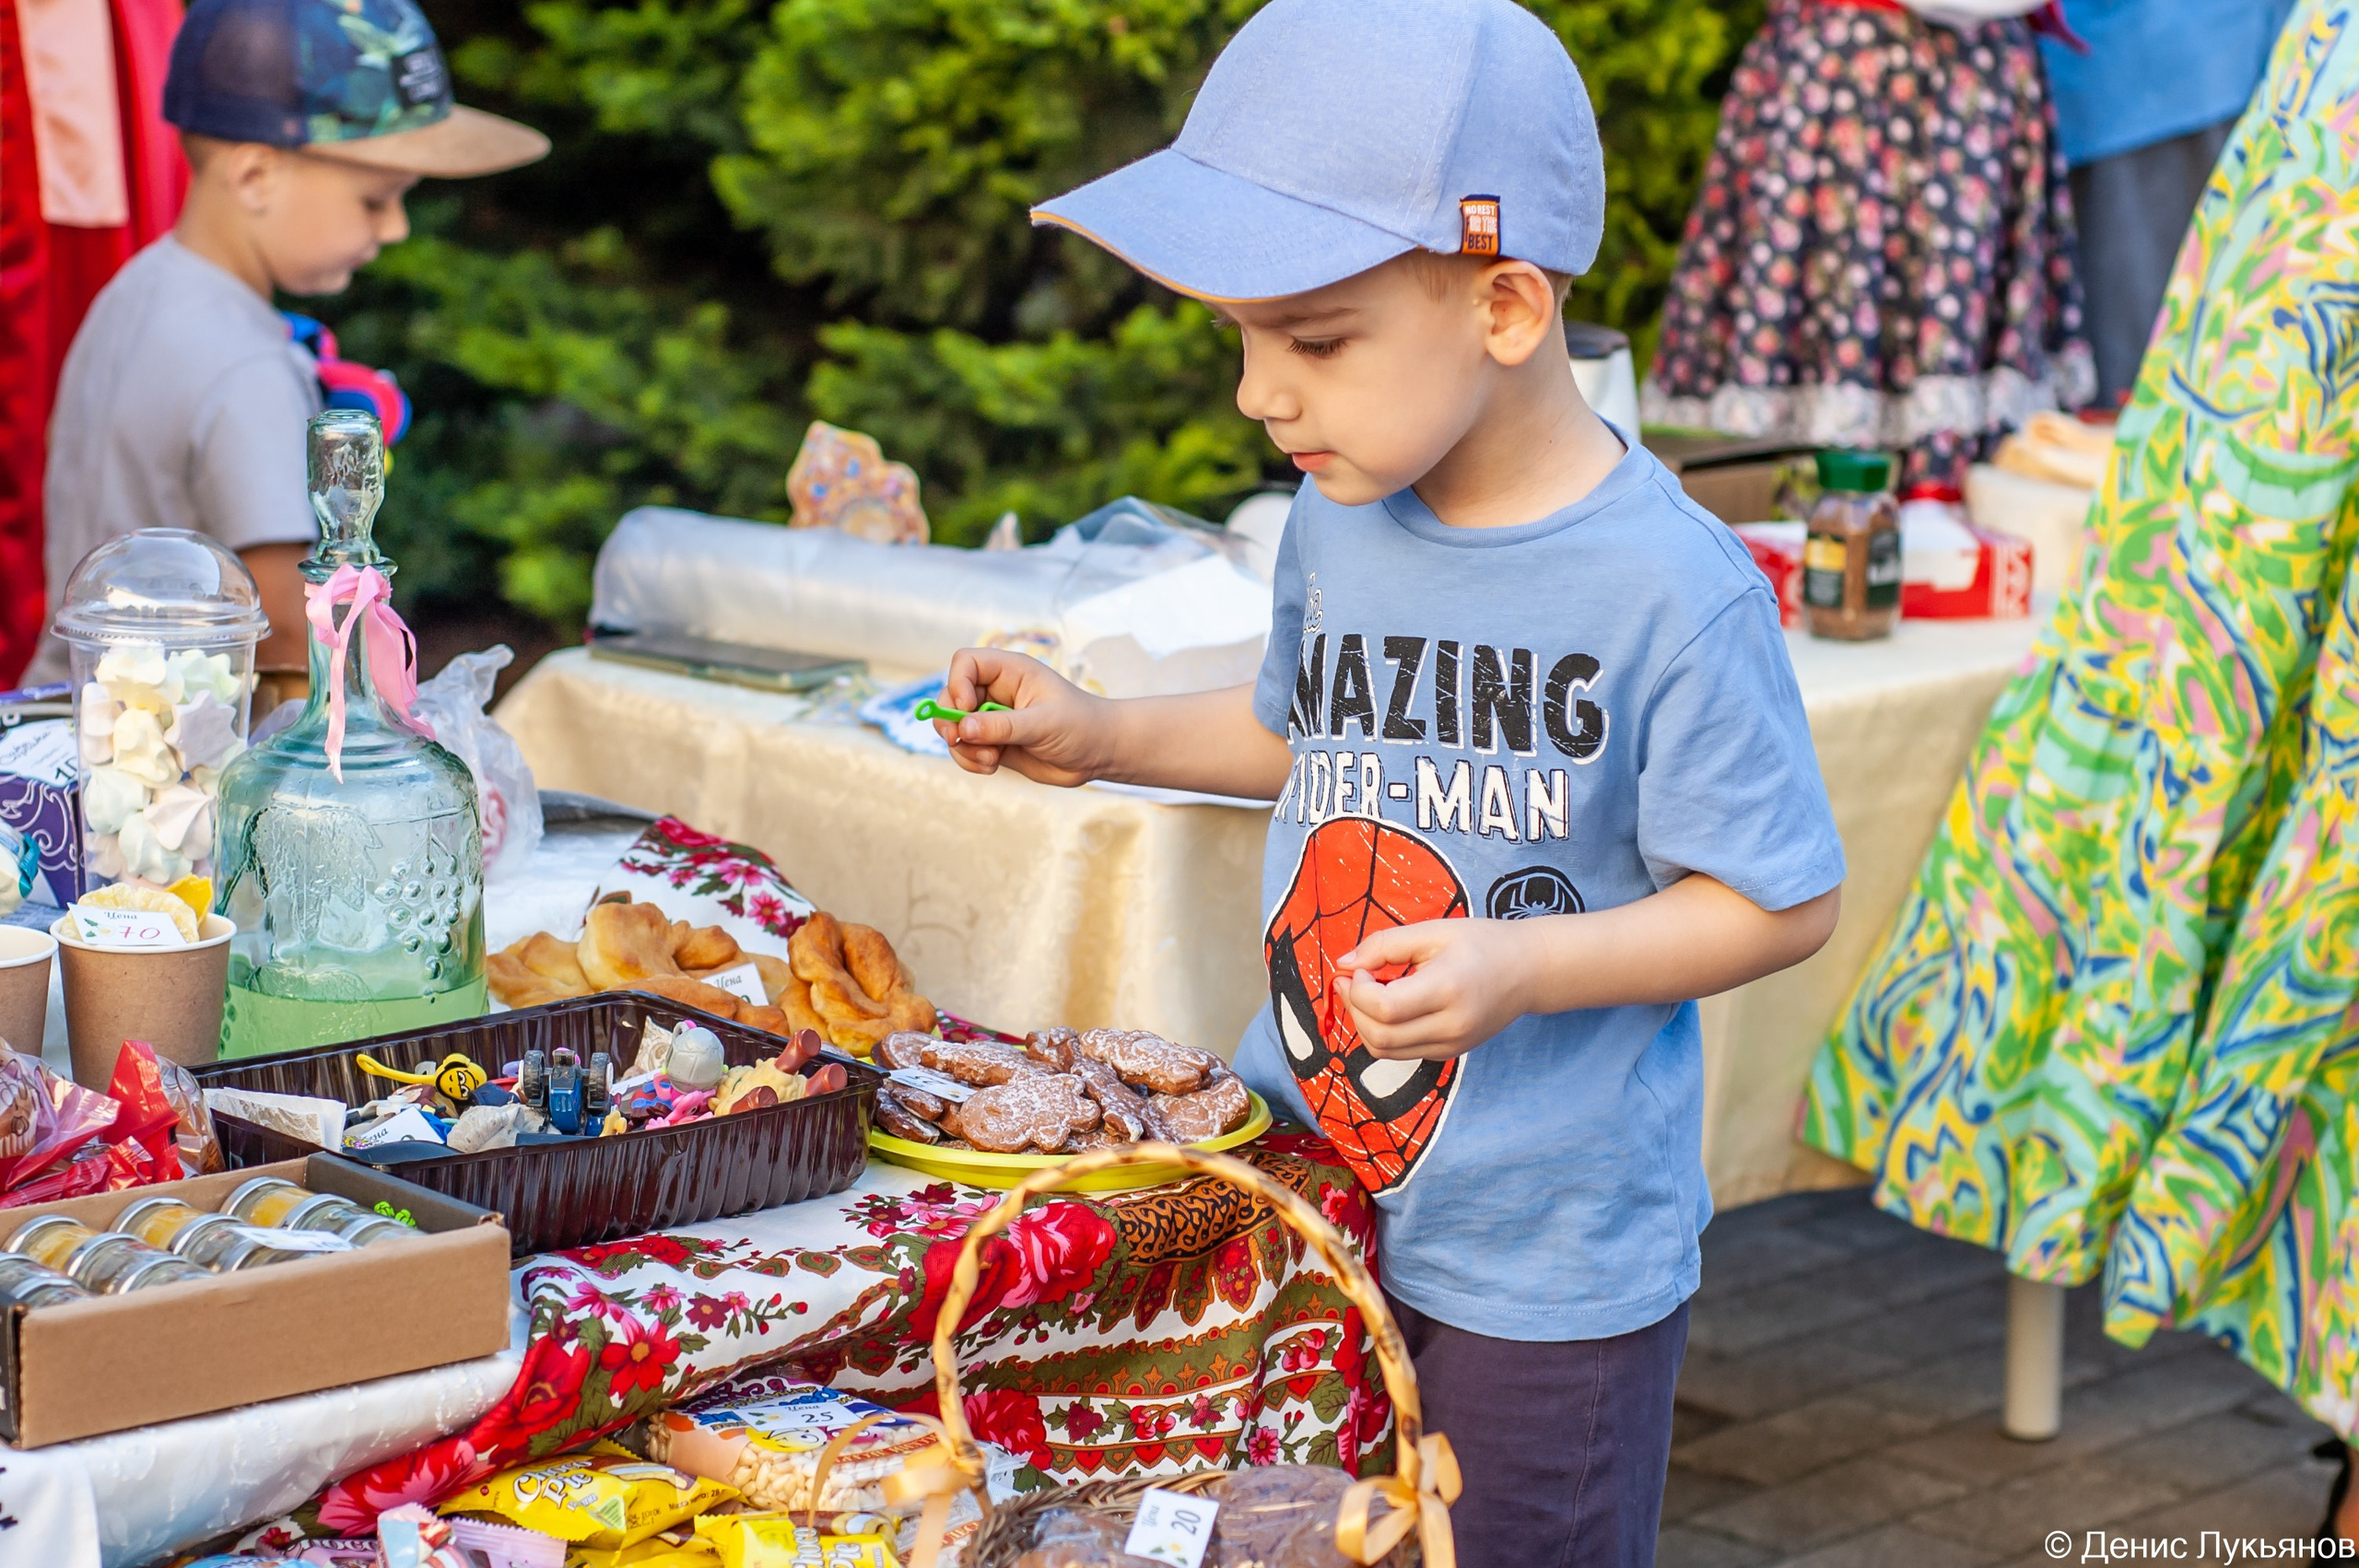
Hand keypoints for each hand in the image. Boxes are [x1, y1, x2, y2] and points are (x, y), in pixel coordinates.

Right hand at [935, 648, 1111, 786]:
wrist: (1098, 754)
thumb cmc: (1081, 726)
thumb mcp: (1043, 724)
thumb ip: (1003, 726)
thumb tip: (964, 728)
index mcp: (1010, 671)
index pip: (966, 663)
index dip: (957, 683)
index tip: (964, 709)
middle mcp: (996, 691)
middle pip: (951, 696)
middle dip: (949, 720)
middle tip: (957, 740)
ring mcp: (992, 718)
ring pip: (955, 727)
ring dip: (963, 747)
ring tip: (990, 760)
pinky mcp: (993, 743)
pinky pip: (965, 749)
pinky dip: (969, 760)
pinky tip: (991, 767)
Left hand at [1333, 917, 1541, 1061]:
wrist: (1529, 971)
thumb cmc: (1482, 943)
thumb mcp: (1433, 931)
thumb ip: (1384, 945)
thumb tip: (1343, 964)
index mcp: (1449, 989)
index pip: (1385, 1008)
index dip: (1358, 991)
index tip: (1359, 969)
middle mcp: (1452, 1026)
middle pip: (1380, 1036)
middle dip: (1353, 1008)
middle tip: (1351, 980)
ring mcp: (1452, 1045)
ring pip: (1385, 1051)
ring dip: (1363, 1023)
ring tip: (1367, 992)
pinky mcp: (1450, 1053)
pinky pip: (1401, 1052)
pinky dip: (1383, 1032)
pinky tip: (1388, 1006)